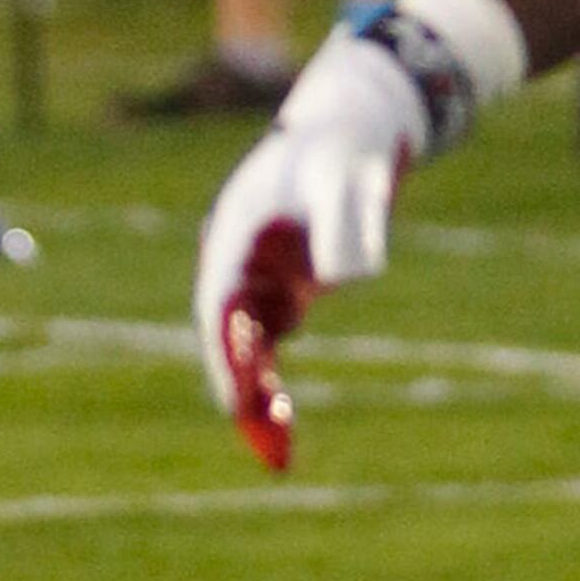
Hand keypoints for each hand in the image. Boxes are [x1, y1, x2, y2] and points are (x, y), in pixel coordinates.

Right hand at [195, 9, 469, 474]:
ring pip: (245, 347)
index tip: (240, 402)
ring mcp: (257, 275)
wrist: (358, 125)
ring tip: (279, 455)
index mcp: (237, 232)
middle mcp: (238, 258)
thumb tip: (350, 280)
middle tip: (270, 453)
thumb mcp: (348, 179)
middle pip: (227, 336)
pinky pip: (266, 343)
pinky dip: (270, 381)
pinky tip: (284, 420)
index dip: (228, 357)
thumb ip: (347, 224)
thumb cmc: (348, 147)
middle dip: (241, 393)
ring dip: (254, 396)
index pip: (221, 306)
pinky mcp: (281, 286)